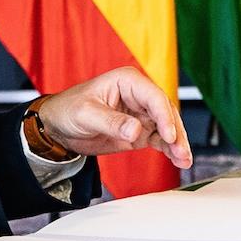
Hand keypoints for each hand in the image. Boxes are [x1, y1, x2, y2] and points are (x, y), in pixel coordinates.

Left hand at [39, 66, 192, 168]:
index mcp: (128, 81)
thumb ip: (112, 122)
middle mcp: (138, 96)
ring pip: (167, 127)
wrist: (57, 127)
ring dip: (177, 143)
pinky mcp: (139, 132)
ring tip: (184, 159)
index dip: (165, 116)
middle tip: (181, 151)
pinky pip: (160, 140)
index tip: (170, 135)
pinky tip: (178, 160)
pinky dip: (169, 150)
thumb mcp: (87, 113)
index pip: (154, 97)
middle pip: (166, 112)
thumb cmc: (68, 109)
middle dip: (176, 132)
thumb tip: (135, 130)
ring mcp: (141, 115)